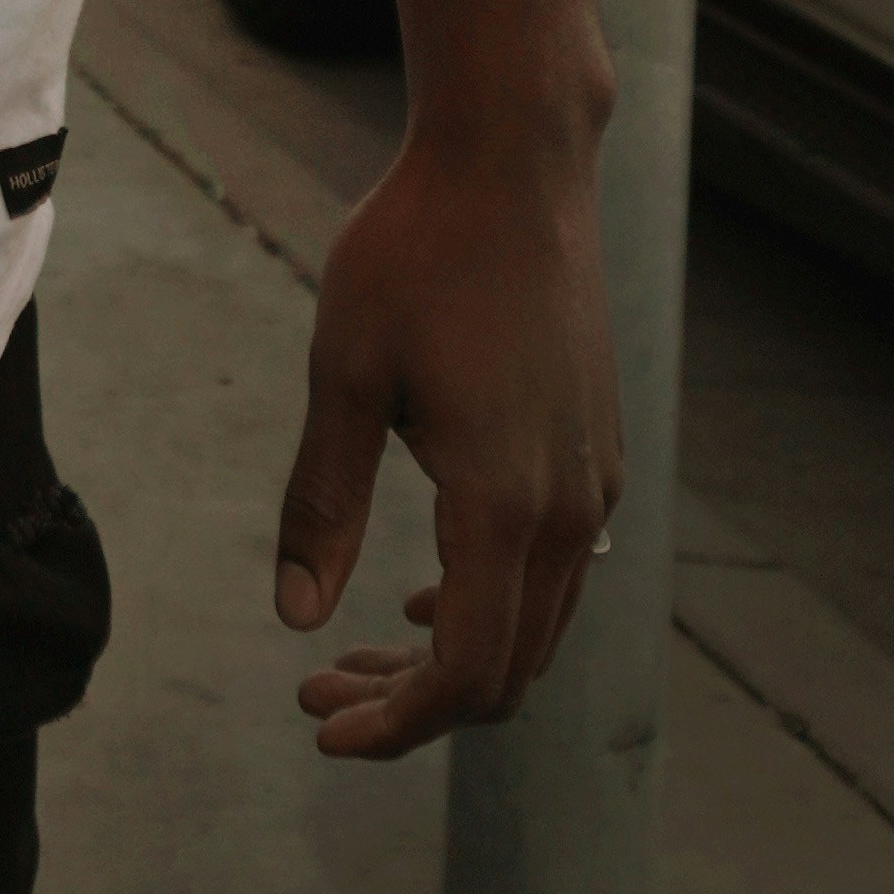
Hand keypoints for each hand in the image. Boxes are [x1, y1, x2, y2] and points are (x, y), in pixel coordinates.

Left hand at [273, 120, 622, 761]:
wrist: (513, 166)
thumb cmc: (415, 252)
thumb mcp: (343, 371)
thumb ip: (323, 501)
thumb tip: (296, 617)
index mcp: (505, 502)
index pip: (467, 673)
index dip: (398, 723)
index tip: (322, 727)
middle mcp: (569, 511)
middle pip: (504, 670)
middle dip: (411, 705)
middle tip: (316, 693)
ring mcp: (594, 486)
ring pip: (534, 628)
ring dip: (449, 660)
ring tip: (353, 654)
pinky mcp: (598, 457)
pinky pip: (554, 576)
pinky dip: (489, 609)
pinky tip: (424, 591)